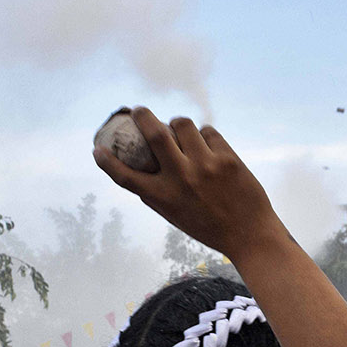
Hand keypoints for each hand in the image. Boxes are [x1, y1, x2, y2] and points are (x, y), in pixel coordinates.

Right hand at [92, 108, 283, 257]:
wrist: (250, 234)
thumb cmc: (209, 227)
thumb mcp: (175, 216)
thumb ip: (157, 195)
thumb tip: (141, 171)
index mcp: (163, 198)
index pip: (126, 177)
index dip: (107, 162)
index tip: (97, 149)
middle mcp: (181, 179)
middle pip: (155, 135)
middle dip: (143, 116)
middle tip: (139, 111)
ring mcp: (206, 166)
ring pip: (183, 124)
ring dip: (177, 123)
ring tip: (180, 129)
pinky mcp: (228, 158)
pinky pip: (209, 132)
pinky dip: (204, 136)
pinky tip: (207, 146)